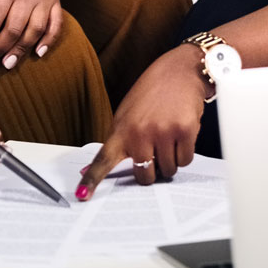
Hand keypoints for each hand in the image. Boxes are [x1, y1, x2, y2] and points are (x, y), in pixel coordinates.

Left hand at [75, 46, 206, 200]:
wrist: (179, 71)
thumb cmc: (151, 95)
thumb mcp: (127, 114)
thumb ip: (115, 142)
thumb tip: (90, 167)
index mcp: (121, 129)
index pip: (103, 159)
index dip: (92, 179)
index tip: (82, 195)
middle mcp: (139, 132)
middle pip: (145, 177)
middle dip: (152, 171)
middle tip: (155, 152)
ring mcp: (163, 132)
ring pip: (168, 170)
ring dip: (170, 160)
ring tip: (168, 137)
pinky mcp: (184, 131)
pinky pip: (185, 161)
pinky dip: (184, 153)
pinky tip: (180, 134)